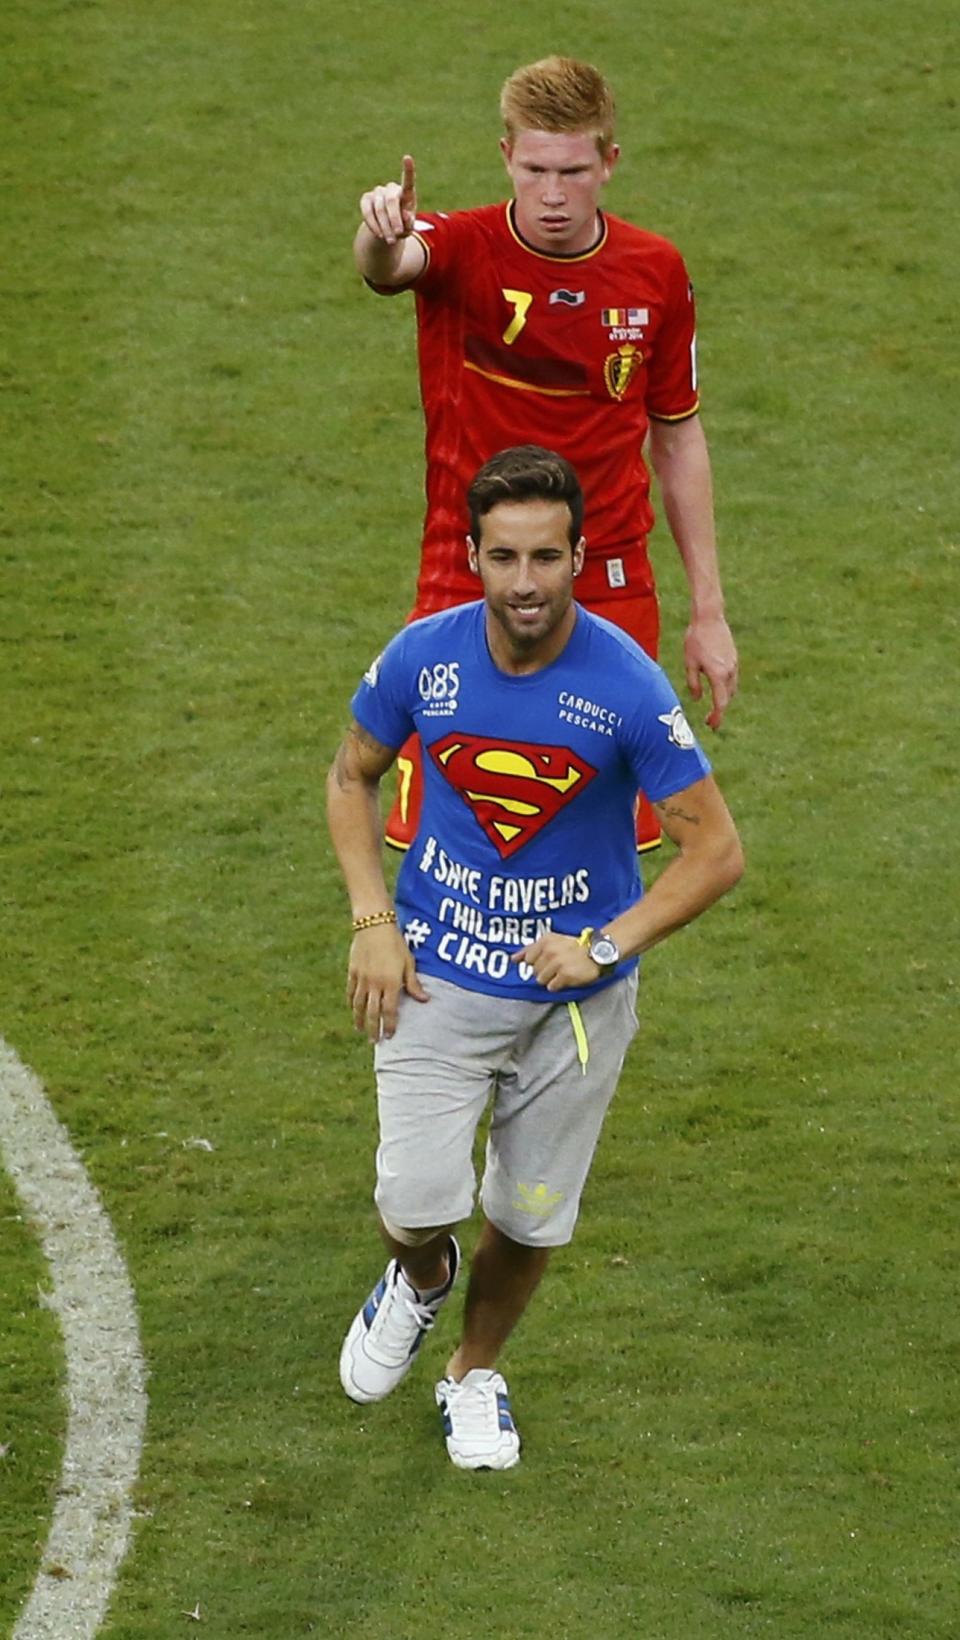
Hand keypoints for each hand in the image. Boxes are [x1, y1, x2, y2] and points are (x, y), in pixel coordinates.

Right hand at [347, 924, 427, 1040]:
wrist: (374, 925)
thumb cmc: (396, 943)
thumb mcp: (408, 962)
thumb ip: (413, 983)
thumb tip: (425, 1000)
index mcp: (391, 983)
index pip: (390, 1011)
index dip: (389, 1025)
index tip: (390, 1035)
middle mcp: (375, 984)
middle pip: (372, 1013)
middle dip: (373, 1029)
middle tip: (375, 1041)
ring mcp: (362, 979)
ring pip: (359, 1005)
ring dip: (359, 1020)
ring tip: (360, 1031)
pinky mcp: (353, 972)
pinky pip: (351, 992)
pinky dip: (351, 1003)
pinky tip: (352, 1009)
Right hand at [359, 154, 416, 245]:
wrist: (386, 231)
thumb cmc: (402, 227)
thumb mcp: (409, 228)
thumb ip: (409, 223)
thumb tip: (406, 216)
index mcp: (406, 193)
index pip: (408, 180)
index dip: (408, 169)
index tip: (407, 157)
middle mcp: (391, 189)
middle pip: (391, 201)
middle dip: (394, 219)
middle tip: (397, 235)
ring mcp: (377, 192)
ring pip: (379, 209)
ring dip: (385, 227)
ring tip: (390, 240)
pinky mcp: (366, 199)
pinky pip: (367, 212)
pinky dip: (373, 225)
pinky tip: (380, 235)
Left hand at [511, 933, 599, 992]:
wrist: (598, 951)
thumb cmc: (575, 947)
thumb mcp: (552, 941)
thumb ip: (531, 949)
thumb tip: (513, 959)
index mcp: (545, 941)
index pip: (528, 959)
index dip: (537, 963)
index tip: (546, 962)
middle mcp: (549, 951)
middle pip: (534, 971)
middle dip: (544, 971)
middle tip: (558, 966)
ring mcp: (556, 964)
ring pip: (541, 980)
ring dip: (551, 979)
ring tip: (562, 972)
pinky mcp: (565, 975)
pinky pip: (552, 987)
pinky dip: (558, 985)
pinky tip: (567, 978)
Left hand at [684, 612, 737, 730]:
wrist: (710, 618)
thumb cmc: (696, 639)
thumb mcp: (690, 663)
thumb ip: (694, 684)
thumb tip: (697, 700)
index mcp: (718, 674)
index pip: (720, 703)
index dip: (717, 717)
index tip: (712, 726)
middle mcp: (729, 671)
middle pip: (728, 698)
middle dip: (720, 710)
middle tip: (709, 720)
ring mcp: (734, 664)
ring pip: (732, 688)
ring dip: (724, 699)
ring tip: (713, 706)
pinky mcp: (734, 658)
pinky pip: (732, 678)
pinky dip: (726, 687)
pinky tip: (717, 688)